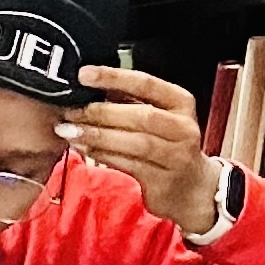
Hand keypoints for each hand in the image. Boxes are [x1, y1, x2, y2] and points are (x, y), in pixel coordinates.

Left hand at [60, 64, 220, 236]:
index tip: (84, 75)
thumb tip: (89, 86)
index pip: (146, 83)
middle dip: (101, 112)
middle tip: (72, 111)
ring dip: (99, 135)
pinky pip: (128, 164)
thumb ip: (130, 101)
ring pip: (134, 142)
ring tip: (72, 131)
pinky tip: (84, 148)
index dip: (113, 77)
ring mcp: (176, 157)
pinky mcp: (162, 182)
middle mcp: (183, 129)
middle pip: (141, 116)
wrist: (193, 190)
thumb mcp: (159, 116)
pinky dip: (102, 155)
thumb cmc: (169, 146)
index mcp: (181, 103)